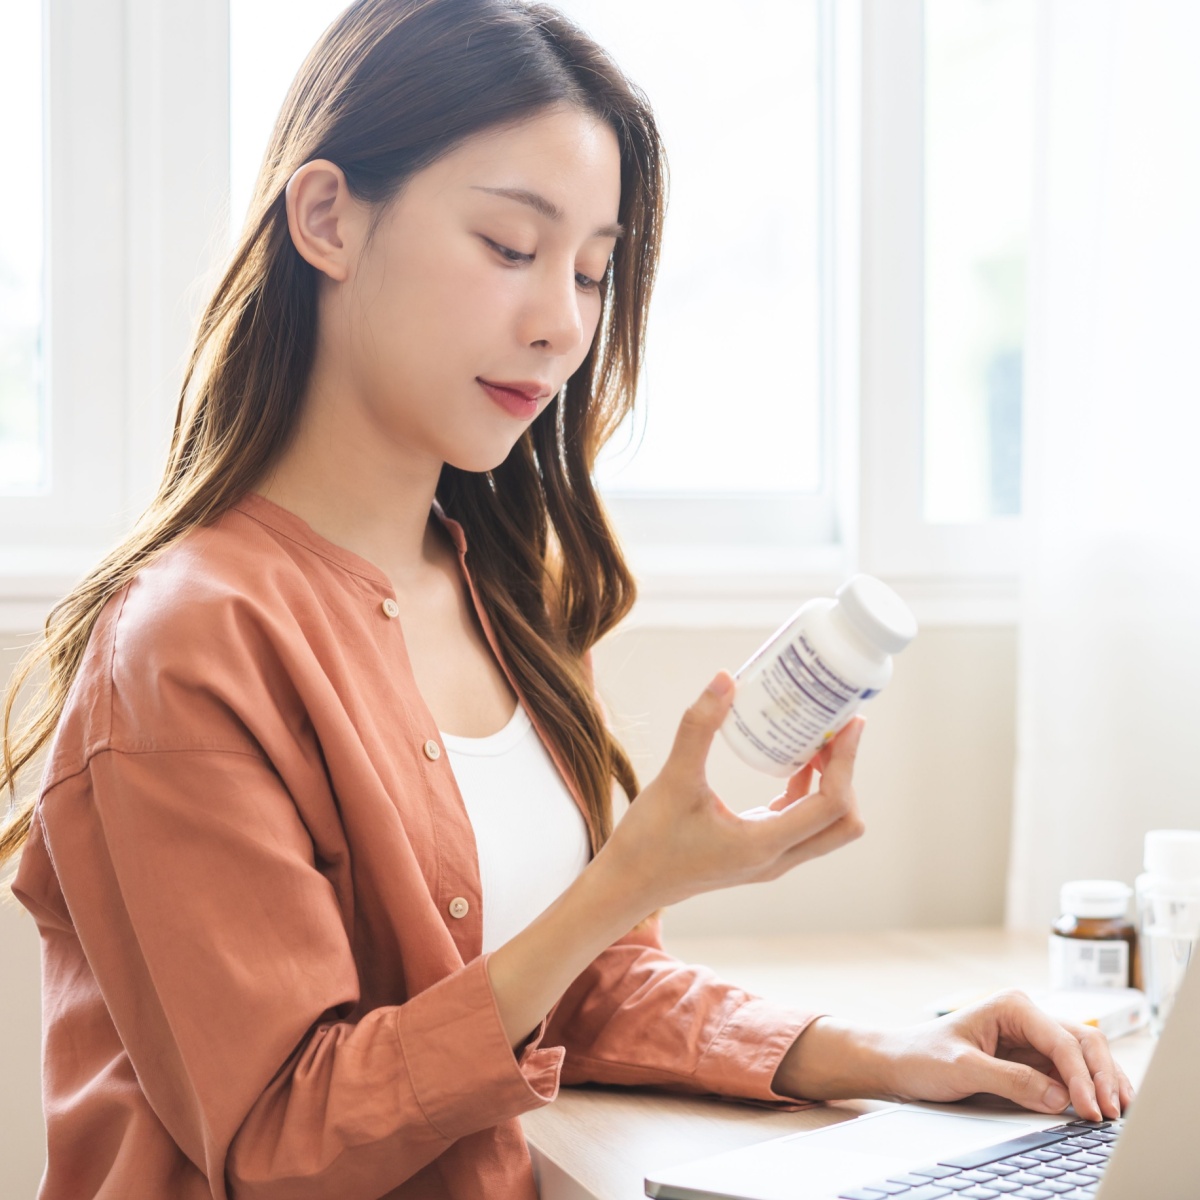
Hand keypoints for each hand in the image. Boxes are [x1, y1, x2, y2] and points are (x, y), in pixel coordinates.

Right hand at [597, 670, 866, 911]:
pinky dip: (808, 793)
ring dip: (831, 784)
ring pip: (827, 827)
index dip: (847, 762)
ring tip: (817, 740)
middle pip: (844, 823)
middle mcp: (776, 858)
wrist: (628, 885)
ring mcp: (770, 861)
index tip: (849, 724)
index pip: (832, 805)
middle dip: (847, 775)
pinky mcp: (758, 853)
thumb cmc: (648, 841)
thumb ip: (699, 727)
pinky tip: (792, 763)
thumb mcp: (673, 779)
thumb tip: (726, 679)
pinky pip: (802, 824)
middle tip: (835, 732)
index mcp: (763, 843)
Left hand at [773, 989, 1135, 1120]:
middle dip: (1101, 1076)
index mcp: (1011, 1006)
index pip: (1061, 1040)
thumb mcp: (962, 1069)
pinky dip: (1090, 1087)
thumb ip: (1010, 1080)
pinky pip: (1070, 1072)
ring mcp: (1032, 1039)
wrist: (899, 1063)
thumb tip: (1058, 1096)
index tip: (1090, 1109)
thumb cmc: (922, 1057)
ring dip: (1103, 1081)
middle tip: (1113, 1114)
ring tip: (1119, 1112)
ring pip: (1083, 1055)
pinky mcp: (1032, 1060)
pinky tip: (1102, 1105)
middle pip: (1083, 1042)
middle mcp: (1027, 1017)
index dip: (1081, 1076)